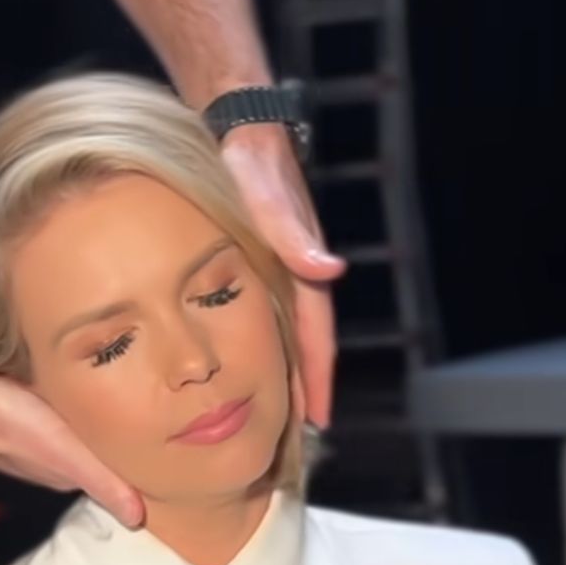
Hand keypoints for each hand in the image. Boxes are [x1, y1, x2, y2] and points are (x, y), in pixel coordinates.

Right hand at [0, 365, 144, 529]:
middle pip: (95, 451)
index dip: (135, 465)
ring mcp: (35, 433)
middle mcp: (53, 458)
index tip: (161, 454)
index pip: (111, 474)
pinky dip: (70, 401)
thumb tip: (138, 519)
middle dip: (119, 440)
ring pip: (76, 429)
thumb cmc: (13, 427)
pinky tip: (82, 386)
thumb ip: (105, 483)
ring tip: (126, 399)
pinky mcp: (20, 405)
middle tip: (152, 419)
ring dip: (95, 420)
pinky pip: (55, 406)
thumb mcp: (71, 456)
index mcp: (69, 474)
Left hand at [217, 125, 345, 430]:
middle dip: (300, 390)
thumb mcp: (267, 196)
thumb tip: (328, 270)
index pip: (315, 340)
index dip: (316, 381)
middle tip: (290, 438)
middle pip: (301, 346)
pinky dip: (257, 343)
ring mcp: (276, 271)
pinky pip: (260, 315)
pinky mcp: (254, 262)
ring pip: (280, 334)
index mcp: (302, 272)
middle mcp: (295, 276)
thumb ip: (292, 233)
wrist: (236, 126)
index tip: (316, 424)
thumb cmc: (249, 162)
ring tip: (267, 414)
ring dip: (279, 372)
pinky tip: (241, 361)